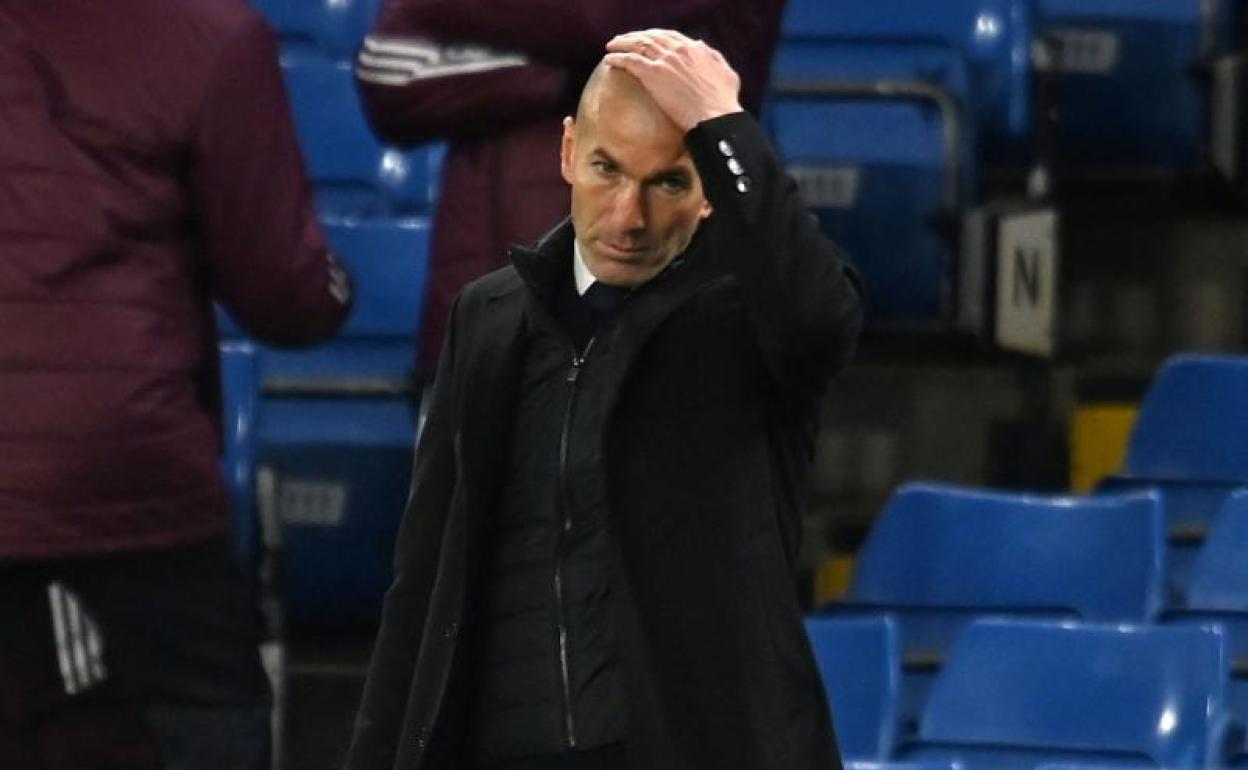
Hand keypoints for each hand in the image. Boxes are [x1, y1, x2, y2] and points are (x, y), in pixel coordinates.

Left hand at [604, 29, 741, 131]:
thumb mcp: (726, 74)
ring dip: (622, 44)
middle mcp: (679, 50)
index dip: (656, 37)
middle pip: (652, 37)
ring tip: (611, 46)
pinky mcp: (653, 74)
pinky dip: (618, 58)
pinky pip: (630, 61)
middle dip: (636, 36)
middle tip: (624, 40)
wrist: (715, 117)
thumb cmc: (723, 103)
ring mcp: (665, 60)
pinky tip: (609, 60)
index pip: (671, 37)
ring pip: (638, 45)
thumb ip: (713, 59)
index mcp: (696, 49)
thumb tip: (702, 47)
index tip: (647, 40)